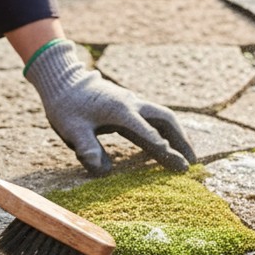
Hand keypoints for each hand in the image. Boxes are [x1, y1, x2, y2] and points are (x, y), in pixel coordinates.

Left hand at [25, 39, 195, 175]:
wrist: (62, 81)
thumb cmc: (65, 107)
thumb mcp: (71, 130)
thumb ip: (87, 149)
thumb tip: (103, 172)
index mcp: (120, 111)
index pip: (148, 132)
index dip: (164, 150)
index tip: (179, 165)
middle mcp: (132, 104)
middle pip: (166, 119)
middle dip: (182, 140)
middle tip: (192, 162)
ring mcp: (132, 102)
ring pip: (163, 116)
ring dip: (178, 134)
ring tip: (187, 156)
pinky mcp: (129, 104)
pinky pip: (154, 117)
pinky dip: (165, 130)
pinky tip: (167, 144)